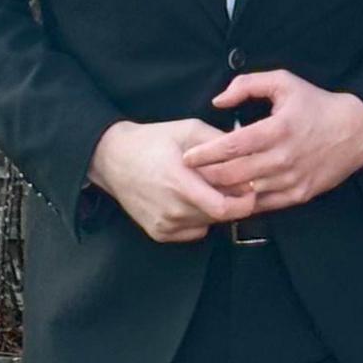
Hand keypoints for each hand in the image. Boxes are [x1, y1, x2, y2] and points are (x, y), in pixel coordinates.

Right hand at [89, 118, 254, 241]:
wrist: (113, 159)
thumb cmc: (153, 141)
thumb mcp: (189, 129)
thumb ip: (220, 143)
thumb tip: (250, 158)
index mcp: (180, 183)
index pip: (224, 209)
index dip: (244, 202)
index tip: (250, 188)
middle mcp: (172, 210)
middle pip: (220, 217)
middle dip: (232, 201)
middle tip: (229, 183)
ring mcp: (165, 224)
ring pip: (208, 224)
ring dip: (215, 209)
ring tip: (204, 187)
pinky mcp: (159, 233)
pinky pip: (194, 231)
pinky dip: (199, 218)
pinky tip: (189, 199)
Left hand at [182, 71, 362, 213]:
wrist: (356, 131)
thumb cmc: (316, 104)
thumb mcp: (284, 82)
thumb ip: (247, 85)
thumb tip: (218, 101)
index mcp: (277, 129)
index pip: (231, 146)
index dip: (205, 153)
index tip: (187, 156)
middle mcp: (283, 158)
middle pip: (233, 174)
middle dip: (206, 175)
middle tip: (188, 175)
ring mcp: (291, 180)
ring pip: (246, 192)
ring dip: (223, 191)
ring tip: (204, 187)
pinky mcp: (299, 195)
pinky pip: (264, 204)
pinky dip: (244, 202)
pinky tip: (230, 196)